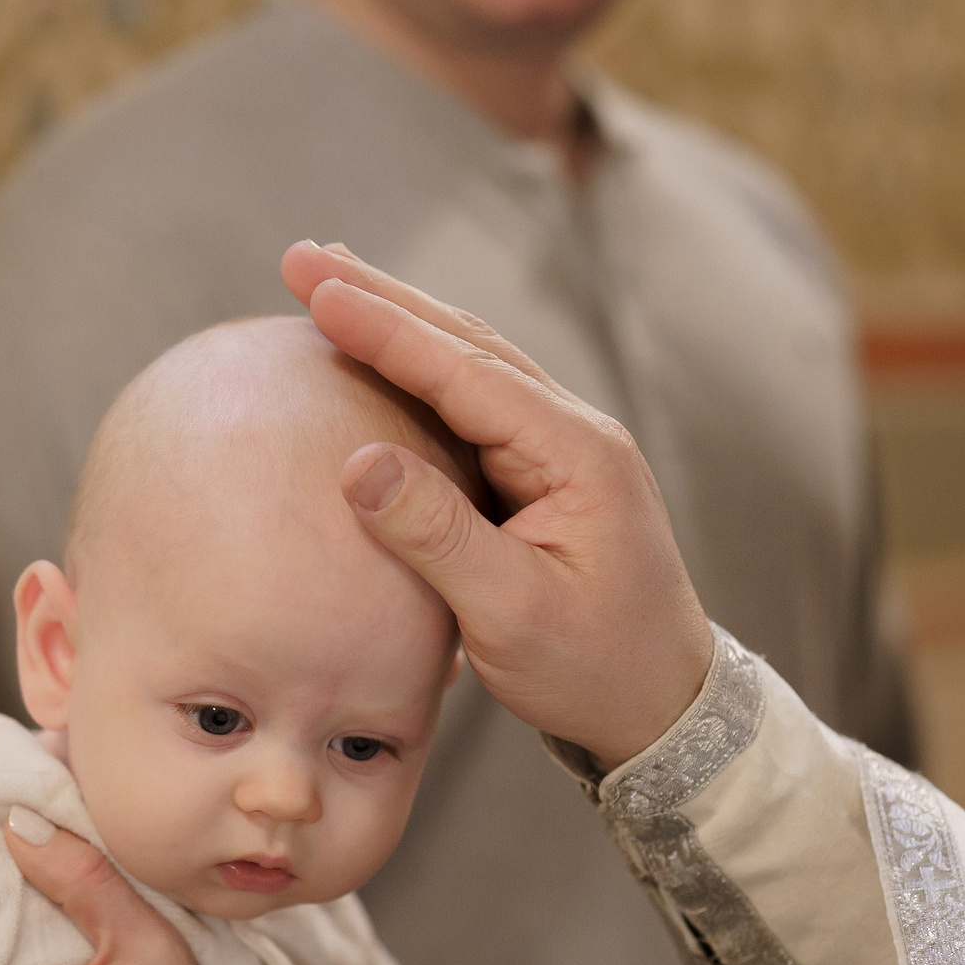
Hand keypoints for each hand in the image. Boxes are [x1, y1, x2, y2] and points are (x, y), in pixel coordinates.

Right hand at [281, 240, 714, 769]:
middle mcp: (573, 433)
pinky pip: (471, 404)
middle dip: (382, 298)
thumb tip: (359, 464)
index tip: (317, 290)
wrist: (664, 708)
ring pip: (469, 364)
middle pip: (466, 343)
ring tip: (329, 282)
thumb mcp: (512, 615)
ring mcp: (561, 450)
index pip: (465, 371)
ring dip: (398, 321)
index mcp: (575, 454)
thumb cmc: (595, 670)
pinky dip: (418, 370)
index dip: (386, 328)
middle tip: (301, 256)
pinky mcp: (542, 475)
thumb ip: (437, 537)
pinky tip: (380, 354)